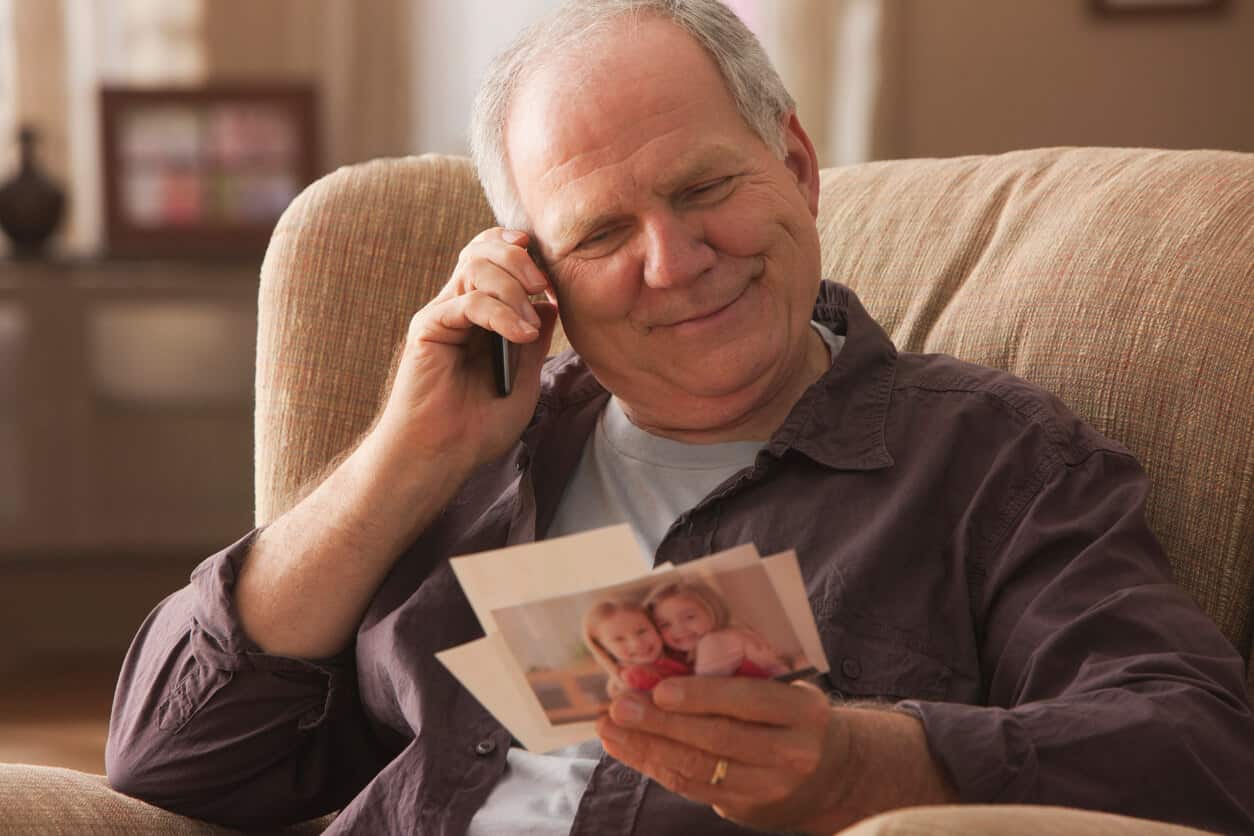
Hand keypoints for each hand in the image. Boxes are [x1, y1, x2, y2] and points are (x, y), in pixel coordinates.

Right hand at [371, 227, 557, 475]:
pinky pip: (468, 303)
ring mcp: (441, 316)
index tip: (549, 270)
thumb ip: (535, 342)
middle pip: (485, 251)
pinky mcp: (428, 329)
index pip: (493, 257)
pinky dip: (501, 313)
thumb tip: (552, 304)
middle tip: (544, 287)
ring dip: (513, 287)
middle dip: (522, 261)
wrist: (440, 457)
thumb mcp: (524, 381)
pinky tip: (521, 337)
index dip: (518, 249)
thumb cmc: (477, 428)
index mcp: (478, 315)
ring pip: (476, 266)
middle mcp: (457, 308)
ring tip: (529, 326)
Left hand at [596, 676, 850, 832]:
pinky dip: (655, 765)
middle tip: (620, 706)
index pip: (751, 702)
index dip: (704, 696)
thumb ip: (726, 673)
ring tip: (610, 728)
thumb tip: (656, 671)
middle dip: (662, 723)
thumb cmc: (785, 711)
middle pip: (719, 738)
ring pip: (700, 767)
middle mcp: (792, 752)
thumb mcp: (775, 683)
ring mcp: (769, 786)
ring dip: (647, 747)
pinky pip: (693, 786)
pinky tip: (627, 748)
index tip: (660, 690)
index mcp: (802, 710)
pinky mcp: (745, 806)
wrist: (825, 769)